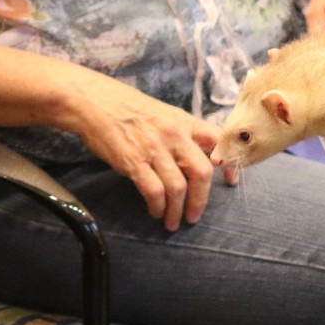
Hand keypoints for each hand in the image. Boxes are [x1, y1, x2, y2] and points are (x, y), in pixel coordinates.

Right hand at [63, 73, 232, 229]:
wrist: (93, 102)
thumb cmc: (126, 109)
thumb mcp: (161, 114)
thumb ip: (180, 134)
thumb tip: (194, 160)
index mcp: (184, 121)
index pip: (218, 142)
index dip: (230, 165)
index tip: (231, 182)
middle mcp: (174, 134)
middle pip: (201, 172)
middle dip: (201, 200)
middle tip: (194, 216)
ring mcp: (154, 148)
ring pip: (178, 187)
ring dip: (177, 210)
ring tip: (172, 222)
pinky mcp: (133, 161)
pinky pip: (154, 191)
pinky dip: (157, 206)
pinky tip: (155, 212)